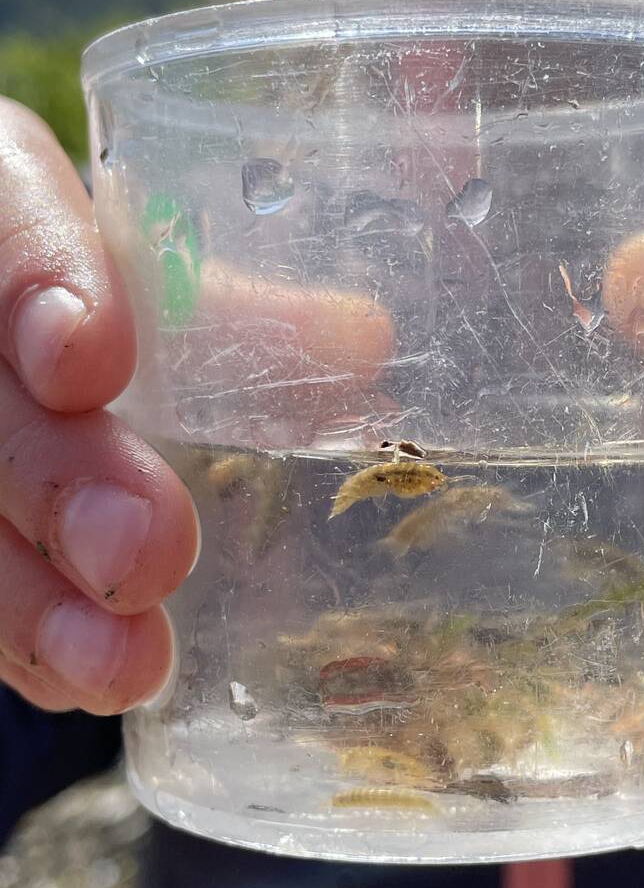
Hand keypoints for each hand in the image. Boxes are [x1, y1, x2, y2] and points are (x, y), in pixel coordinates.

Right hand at [0, 98, 199, 712]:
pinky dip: (24, 639)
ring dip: (30, 603)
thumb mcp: (165, 281)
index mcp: (12, 205)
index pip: (8, 214)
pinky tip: (81, 682)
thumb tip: (365, 343)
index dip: (36, 283)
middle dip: (52, 480)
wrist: (40, 358)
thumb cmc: (122, 295)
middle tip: (143, 557)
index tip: (87, 362)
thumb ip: (242, 312)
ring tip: (121, 667)